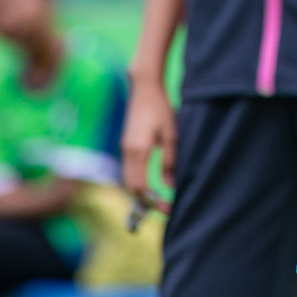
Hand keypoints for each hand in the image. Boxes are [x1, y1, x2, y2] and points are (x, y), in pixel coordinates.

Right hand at [120, 78, 175, 214]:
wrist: (144, 88)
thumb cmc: (160, 108)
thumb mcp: (171, 134)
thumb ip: (170, 160)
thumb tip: (169, 185)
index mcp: (139, 151)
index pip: (140, 187)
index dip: (152, 201)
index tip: (166, 208)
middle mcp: (128, 152)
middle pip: (131, 187)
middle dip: (145, 201)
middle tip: (163, 208)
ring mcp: (124, 147)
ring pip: (128, 180)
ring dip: (140, 193)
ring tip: (158, 200)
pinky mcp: (126, 144)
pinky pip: (128, 170)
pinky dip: (136, 182)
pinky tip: (149, 185)